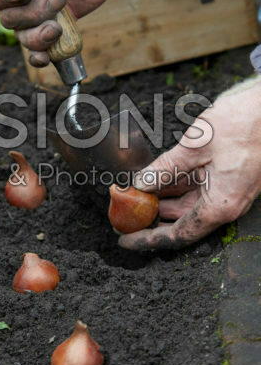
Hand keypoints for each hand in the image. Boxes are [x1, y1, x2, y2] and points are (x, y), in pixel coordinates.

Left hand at [118, 79, 260, 250]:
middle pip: (180, 219)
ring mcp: (227, 190)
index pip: (178, 234)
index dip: (148, 239)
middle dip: (150, 214)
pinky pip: (195, 186)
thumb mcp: (194, 147)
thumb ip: (165, 169)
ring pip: (186, 202)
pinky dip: (173, 183)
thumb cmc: (243, 125)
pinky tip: (153, 175)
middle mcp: (225, 204)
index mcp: (220, 206)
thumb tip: (141, 184)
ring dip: (160, 197)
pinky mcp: (227, 176)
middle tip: (121, 208)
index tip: (125, 239)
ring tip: (132, 189)